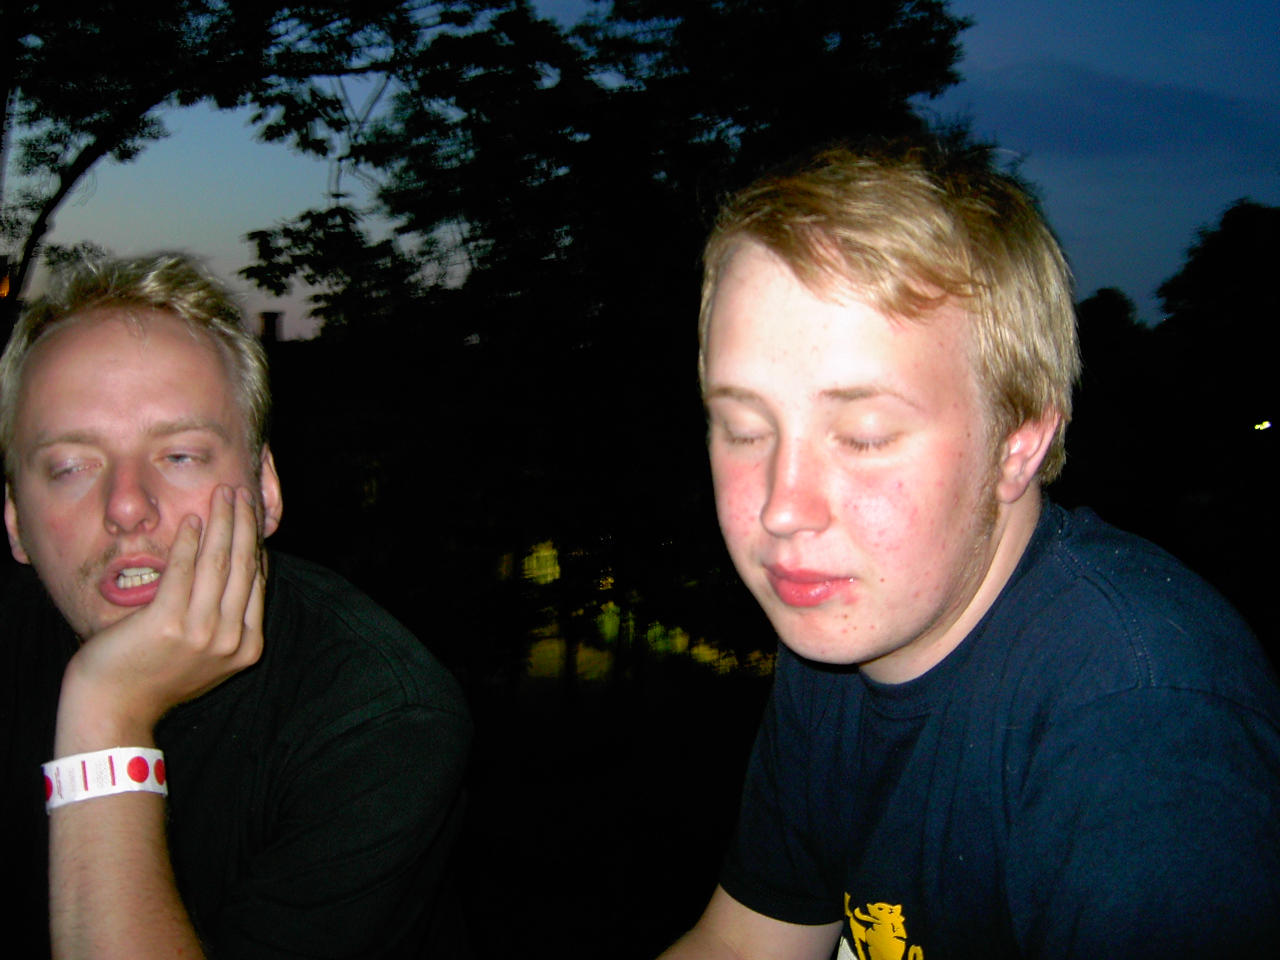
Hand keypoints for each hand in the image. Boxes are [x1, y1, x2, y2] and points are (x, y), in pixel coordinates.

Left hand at [55, 485, 265, 754]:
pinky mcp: (167, 623)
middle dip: (243, 524)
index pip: (257, 582)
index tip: (251, 515)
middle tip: (239, 494)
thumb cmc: (154, 674)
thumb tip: (240, 568)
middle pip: (243, 567)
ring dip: (221, 522)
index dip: (255, 543)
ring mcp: (201, 633)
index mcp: (247, 647)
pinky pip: (181, 571)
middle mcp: (230, 640)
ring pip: (218, 564)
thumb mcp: (205, 652)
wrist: (114, 707)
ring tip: (221, 495)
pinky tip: (190, 522)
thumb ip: (225, 617)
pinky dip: (188, 543)